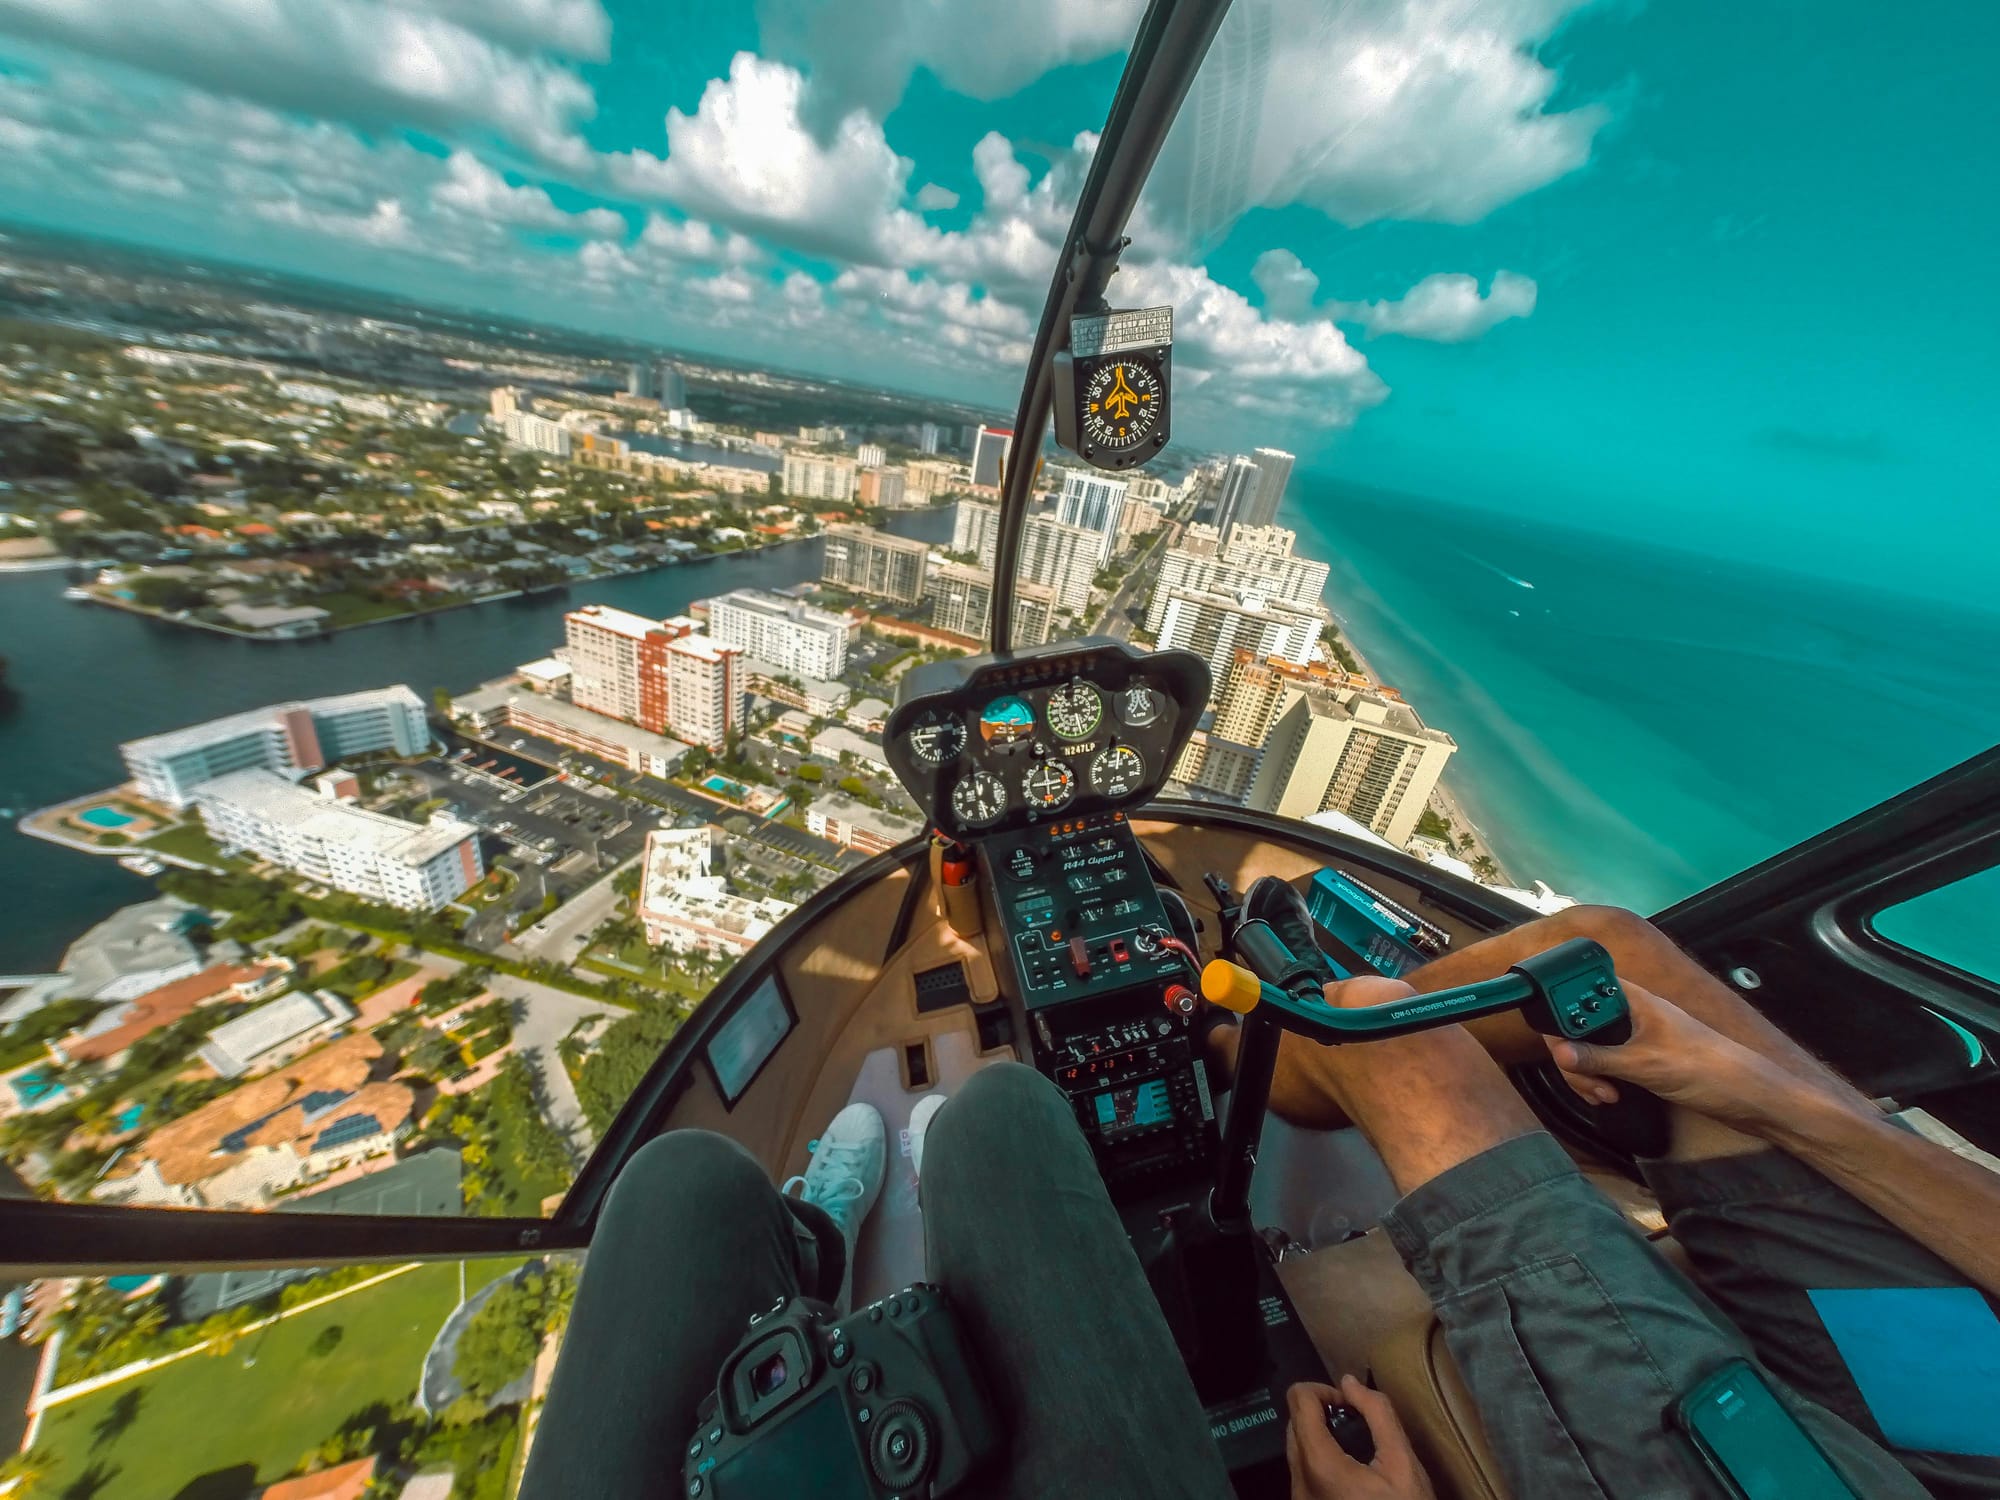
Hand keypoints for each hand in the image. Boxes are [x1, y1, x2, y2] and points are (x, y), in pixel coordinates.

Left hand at [1285, 1378, 1435, 1499]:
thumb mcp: (1403, 1463)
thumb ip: (1377, 1414)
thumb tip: (1348, 1382)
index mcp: (1318, 1464)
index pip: (1298, 1399)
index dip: (1324, 1391)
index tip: (1352, 1407)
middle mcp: (1297, 1481)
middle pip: (1293, 1422)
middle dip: (1322, 1413)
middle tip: (1357, 1426)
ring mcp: (1298, 1499)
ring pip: (1295, 1446)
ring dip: (1319, 1435)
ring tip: (1356, 1449)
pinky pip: (1301, 1470)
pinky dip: (1319, 1458)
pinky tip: (1350, 1471)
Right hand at [1546, 979, 1785, 1124]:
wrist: (1749, 1098)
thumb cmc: (1706, 1070)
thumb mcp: (1645, 1065)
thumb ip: (1598, 1058)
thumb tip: (1560, 1054)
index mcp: (1635, 1000)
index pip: (1582, 989)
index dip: (1563, 1010)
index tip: (1559, 1040)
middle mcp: (1633, 1013)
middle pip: (1581, 1023)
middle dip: (1574, 1053)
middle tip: (1586, 1078)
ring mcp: (1638, 1037)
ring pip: (1593, 1047)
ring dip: (1588, 1072)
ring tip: (1602, 1094)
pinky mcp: (1644, 1059)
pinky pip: (1608, 1063)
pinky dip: (1602, 1078)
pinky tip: (1609, 1094)